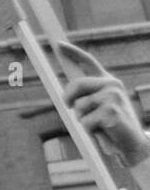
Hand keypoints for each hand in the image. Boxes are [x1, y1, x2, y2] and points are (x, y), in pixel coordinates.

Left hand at [59, 42, 149, 166]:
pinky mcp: (111, 111)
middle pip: (76, 84)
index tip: (58, 44)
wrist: (132, 144)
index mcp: (108, 82)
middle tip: (69, 106)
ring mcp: (112, 97)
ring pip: (79, 106)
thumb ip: (86, 97)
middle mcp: (112, 85)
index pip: (89, 62)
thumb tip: (67, 94)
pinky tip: (104, 131)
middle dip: (68, 97)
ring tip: (98, 124)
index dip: (73, 52)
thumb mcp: (97, 108)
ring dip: (82, 119)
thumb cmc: (111, 127)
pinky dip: (90, 130)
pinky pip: (85, 121)